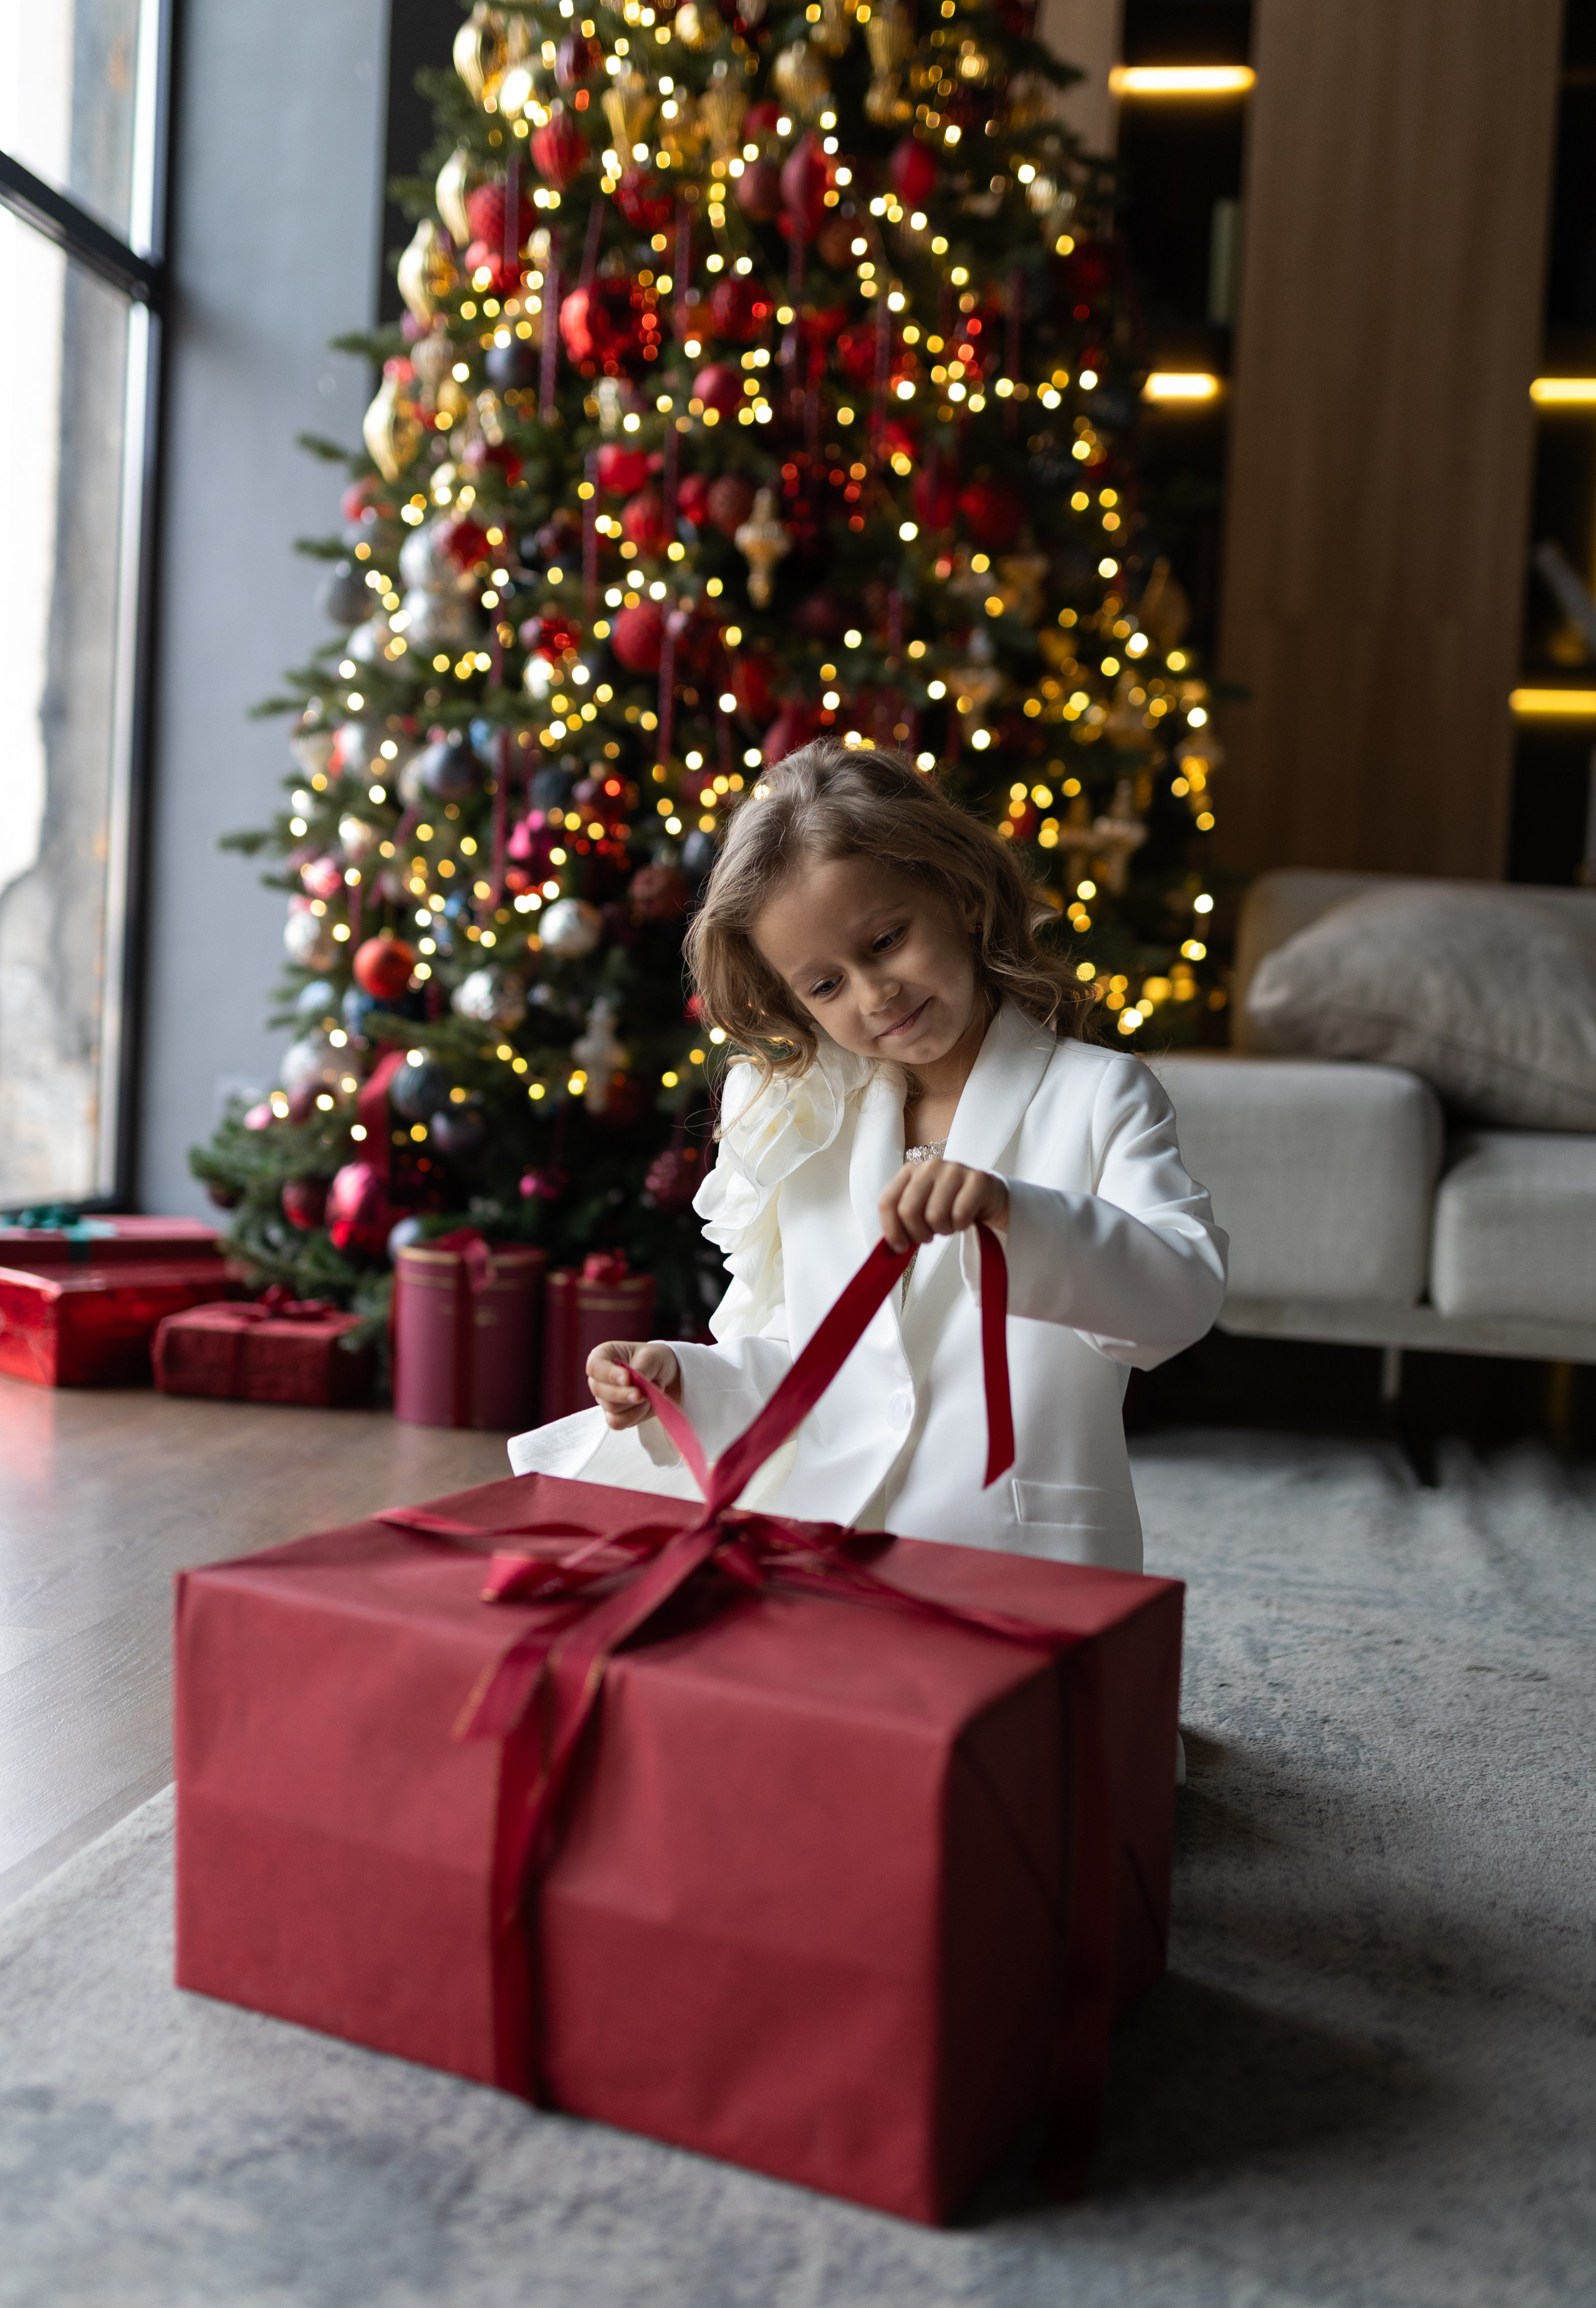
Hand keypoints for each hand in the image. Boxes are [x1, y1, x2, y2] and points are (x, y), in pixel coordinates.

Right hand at [586, 1339, 681, 1429]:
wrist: (667, 1375)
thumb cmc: (654, 1360)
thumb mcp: (651, 1357)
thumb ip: (639, 1370)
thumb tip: (630, 1385)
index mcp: (602, 1356)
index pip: (595, 1367)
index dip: (609, 1374)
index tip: (627, 1378)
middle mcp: (599, 1379)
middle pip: (600, 1391)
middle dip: (622, 1394)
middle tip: (641, 1394)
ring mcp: (605, 1399)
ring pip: (611, 1409)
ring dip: (634, 1404)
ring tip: (649, 1393)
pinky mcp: (614, 1415)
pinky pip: (618, 1422)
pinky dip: (635, 1416)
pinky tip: (646, 1405)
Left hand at [877, 1159, 1008, 1254]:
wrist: (987, 1197)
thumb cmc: (949, 1205)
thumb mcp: (920, 1212)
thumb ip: (900, 1225)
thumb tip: (881, 1249)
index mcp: (909, 1171)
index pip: (887, 1201)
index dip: (891, 1229)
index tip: (900, 1247)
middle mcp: (929, 1166)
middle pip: (909, 1210)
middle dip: (918, 1233)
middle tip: (928, 1237)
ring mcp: (954, 1169)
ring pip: (935, 1215)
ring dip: (942, 1230)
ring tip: (948, 1225)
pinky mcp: (977, 1179)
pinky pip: (960, 1214)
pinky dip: (961, 1225)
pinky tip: (963, 1220)